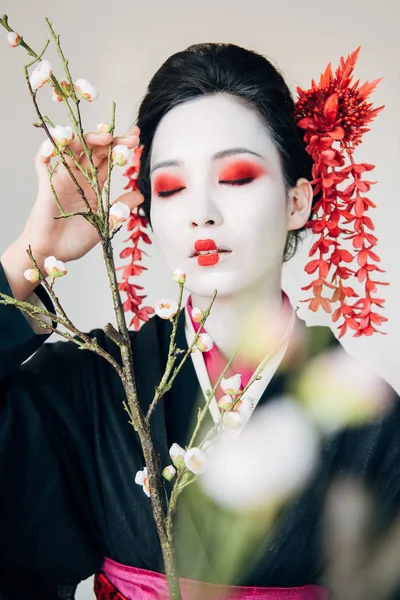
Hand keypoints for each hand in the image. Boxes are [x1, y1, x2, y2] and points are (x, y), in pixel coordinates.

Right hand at [21, 125, 142, 263]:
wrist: (53, 254)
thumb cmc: (76, 241)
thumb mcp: (105, 223)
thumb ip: (120, 208)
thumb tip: (140, 195)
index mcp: (95, 185)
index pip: (108, 159)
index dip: (121, 146)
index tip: (136, 138)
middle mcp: (79, 178)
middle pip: (93, 150)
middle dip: (111, 140)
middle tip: (129, 138)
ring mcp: (62, 179)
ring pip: (70, 149)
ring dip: (85, 139)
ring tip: (104, 138)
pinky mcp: (47, 186)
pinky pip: (42, 163)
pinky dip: (46, 151)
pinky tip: (57, 144)